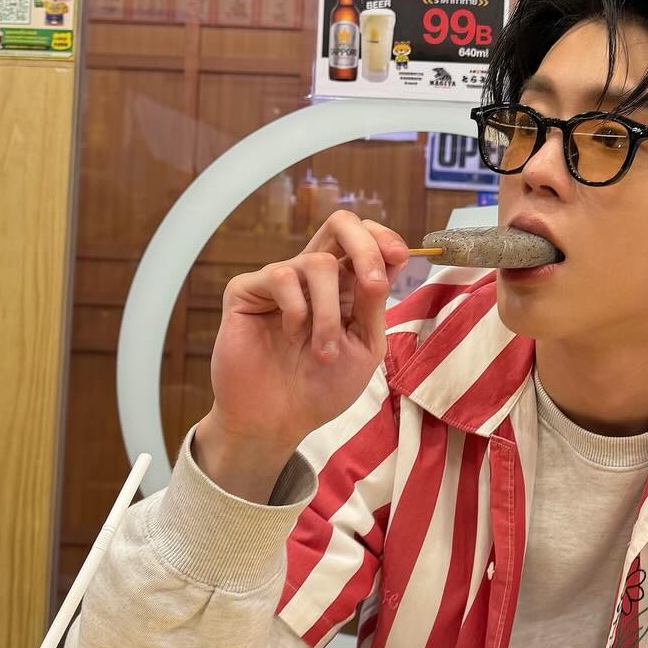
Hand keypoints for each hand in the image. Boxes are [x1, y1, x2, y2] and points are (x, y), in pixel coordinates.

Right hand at [196, 212, 409, 500]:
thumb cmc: (322, 387)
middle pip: (340, 224)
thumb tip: (389, 261)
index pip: (365, 239)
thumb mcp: (364, 346)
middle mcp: (312, 276)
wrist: (278, 422)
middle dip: (365, 246)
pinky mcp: (247, 290)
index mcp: (344, 286)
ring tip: (324, 353)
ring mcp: (279, 280)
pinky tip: (288, 337)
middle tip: (373, 285)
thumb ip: (374, 304)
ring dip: (329, 313)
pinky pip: (281, 276)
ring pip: (318, 262)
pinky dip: (296, 311)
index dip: (384, 239)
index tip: (400, 258)